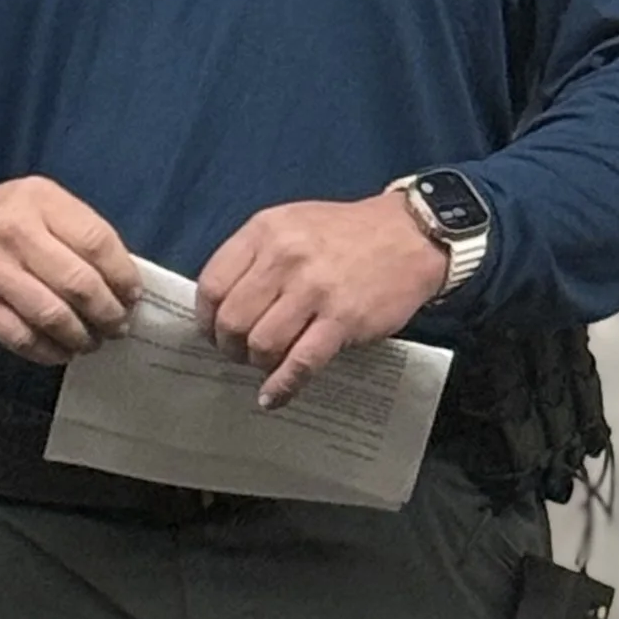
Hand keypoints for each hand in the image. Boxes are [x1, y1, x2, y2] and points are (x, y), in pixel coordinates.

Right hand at [0, 178, 141, 365]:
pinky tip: (62, 351)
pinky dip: (48, 351)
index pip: (96, 242)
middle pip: (77, 281)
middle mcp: (13, 230)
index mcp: (40, 200)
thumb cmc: (7, 222)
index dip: (122, 276)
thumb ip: (80, 234)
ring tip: (92, 342)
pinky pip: (21, 336)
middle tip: (118, 326)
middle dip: (107, 312)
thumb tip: (123, 284)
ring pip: (51, 314)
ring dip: (80, 336)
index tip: (133, 297)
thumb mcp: (43, 206)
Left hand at [197, 194, 449, 408]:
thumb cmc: (346, 233)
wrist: (411, 235)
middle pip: (232, 320)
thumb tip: (223, 307)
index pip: (212, 285)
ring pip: (262, 344)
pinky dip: (282, 385)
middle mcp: (286, 257)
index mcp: (266, 231)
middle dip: (230, 347)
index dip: (207, 319)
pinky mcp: (343, 319)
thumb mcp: (292, 223)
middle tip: (240, 354)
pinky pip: (301, 362)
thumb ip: (256, 257)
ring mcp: (315, 289)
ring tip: (266, 366)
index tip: (214, 334)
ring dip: (257, 365)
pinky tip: (275, 395)